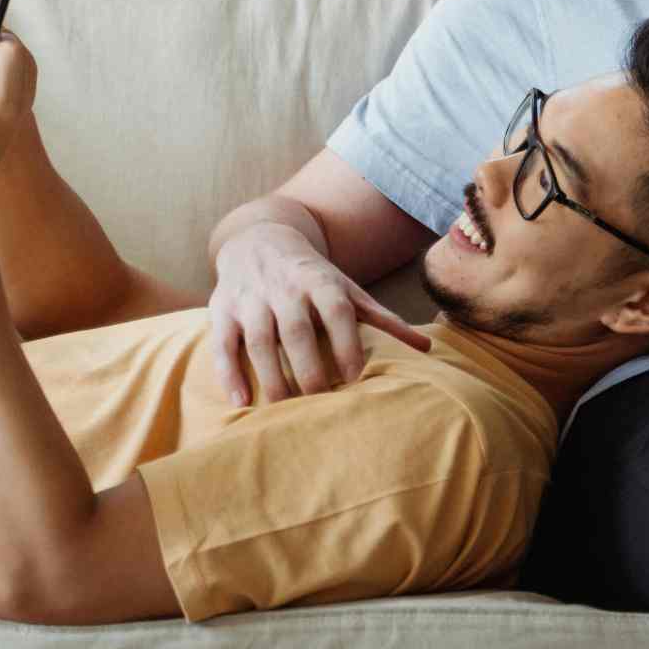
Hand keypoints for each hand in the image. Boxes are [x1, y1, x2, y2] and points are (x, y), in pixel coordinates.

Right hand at [208, 222, 430, 405]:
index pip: (335, 310)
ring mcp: (251, 298)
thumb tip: (426, 349)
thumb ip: (381, 318)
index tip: (355, 377)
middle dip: (307, 367)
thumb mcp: (346, 288)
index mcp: (319, 281)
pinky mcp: (222, 309)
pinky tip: (241, 402)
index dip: (346, 342)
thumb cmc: (312, 275)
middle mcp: (284, 287)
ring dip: (270, 376)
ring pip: (259, 339)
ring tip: (284, 410)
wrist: (258, 238)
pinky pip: (223, 343)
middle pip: (296, 329)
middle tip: (319, 402)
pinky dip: (229, 372)